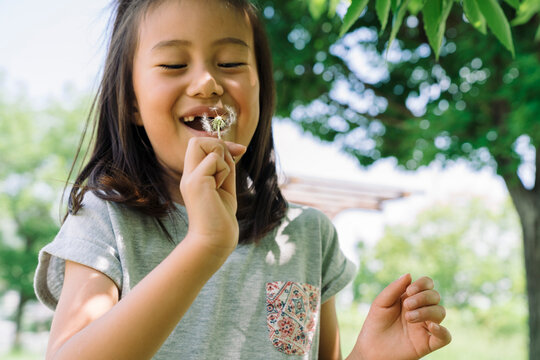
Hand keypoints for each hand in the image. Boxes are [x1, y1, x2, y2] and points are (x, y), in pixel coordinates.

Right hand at [180, 137, 245, 256]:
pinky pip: (215, 160)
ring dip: (225, 162)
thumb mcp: (225, 185)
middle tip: (228, 166)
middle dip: (219, 146)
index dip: (218, 143)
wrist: (215, 240)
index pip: (198, 144)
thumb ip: (226, 166)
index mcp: (193, 175)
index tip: (238, 152)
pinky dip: (224, 170)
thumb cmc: (221, 217)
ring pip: (209, 146)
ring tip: (222, 183)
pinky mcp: (197, 182)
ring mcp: (190, 178)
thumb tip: (236, 147)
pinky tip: (220, 188)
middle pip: (197, 140)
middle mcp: (188, 175)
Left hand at [350, 274, 450, 359]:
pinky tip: (430, 326)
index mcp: (410, 298)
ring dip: (427, 311)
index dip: (423, 284)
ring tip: (409, 317)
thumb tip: (409, 275)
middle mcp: (421, 311)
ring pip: (441, 312)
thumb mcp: (381, 303)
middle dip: (423, 297)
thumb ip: (394, 288)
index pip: (427, 285)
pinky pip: (446, 337)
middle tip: (407, 305)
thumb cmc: (375, 325)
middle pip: (435, 296)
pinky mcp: (428, 343)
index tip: (409, 291)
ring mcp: (425, 326)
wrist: (370, 349)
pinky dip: (442, 330)